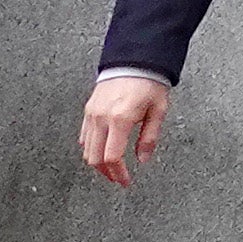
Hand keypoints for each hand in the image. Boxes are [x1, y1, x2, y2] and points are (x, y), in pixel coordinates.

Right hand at [80, 70, 170, 185]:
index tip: (125, 181)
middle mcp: (101, 117)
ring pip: (86, 149)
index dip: (118, 174)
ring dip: (98, 163)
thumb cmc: (149, 82)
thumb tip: (142, 159)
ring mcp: (92, 113)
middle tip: (118, 178)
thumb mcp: (158, 110)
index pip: (112, 157)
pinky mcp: (88, 110)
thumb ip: (149, 137)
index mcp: (120, 119)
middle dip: (106, 173)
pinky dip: (90, 148)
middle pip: (95, 157)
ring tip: (112, 169)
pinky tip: (102, 151)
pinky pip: (83, 136)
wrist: (134, 60)